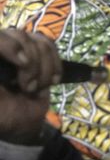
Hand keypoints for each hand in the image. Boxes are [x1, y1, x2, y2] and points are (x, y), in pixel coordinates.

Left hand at [0, 30, 62, 144]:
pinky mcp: (38, 54)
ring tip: (35, 88)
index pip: (0, 38)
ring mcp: (20, 49)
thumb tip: (23, 62)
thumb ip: (0, 76)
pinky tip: (52, 80)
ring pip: (39, 41)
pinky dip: (55, 63)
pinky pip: (51, 46)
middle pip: (20, 36)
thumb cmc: (2, 113)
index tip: (22, 64)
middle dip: (31, 65)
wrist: (19, 123)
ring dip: (44, 69)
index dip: (10, 45)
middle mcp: (2, 47)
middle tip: (27, 88)